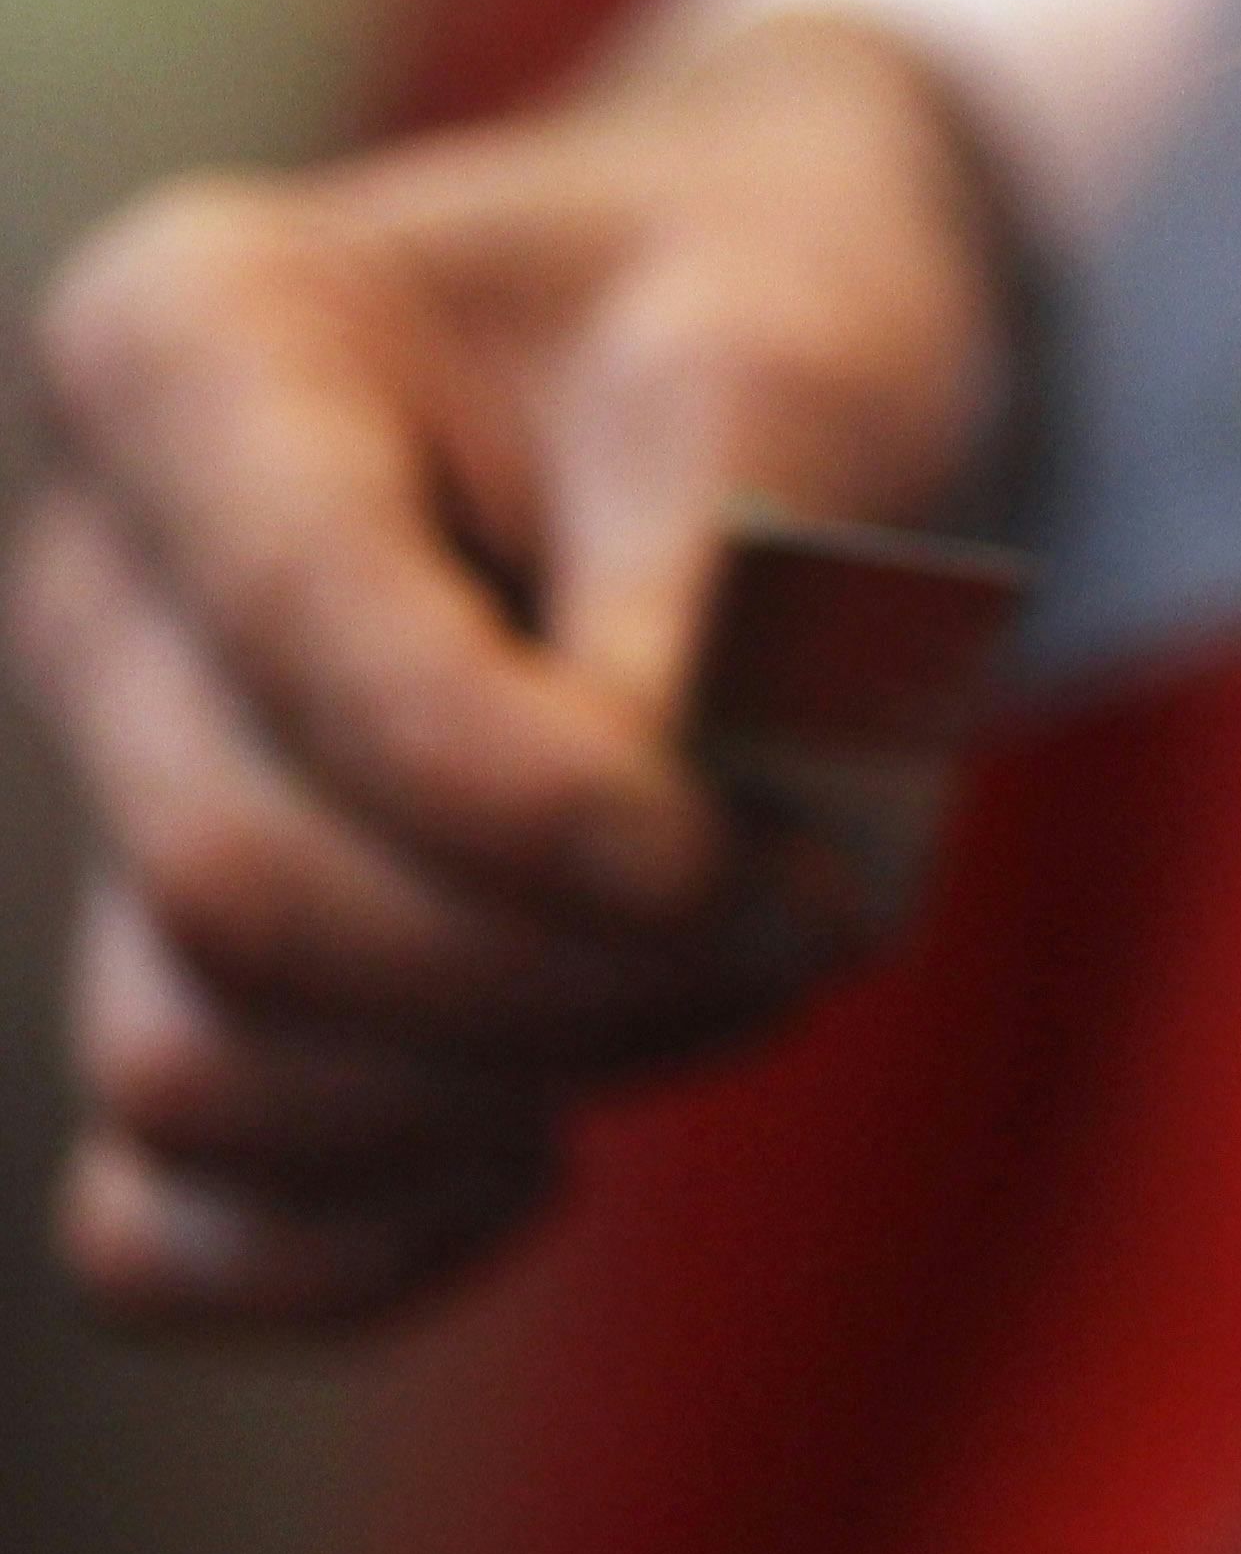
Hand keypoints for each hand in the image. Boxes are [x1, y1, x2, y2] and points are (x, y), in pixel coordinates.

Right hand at [10, 13, 1007, 1328]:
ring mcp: (128, 785)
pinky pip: (165, 1217)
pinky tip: (545, 1161)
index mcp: (197, 342)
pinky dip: (349, 1246)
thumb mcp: (802, 364)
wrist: (782, 344)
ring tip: (746, 960)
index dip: (528, 798)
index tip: (758, 859)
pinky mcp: (197, 965)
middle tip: (820, 904)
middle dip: (563, 960)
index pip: (309, 632)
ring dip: (514, 1075)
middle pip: (250, 889)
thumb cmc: (783, 306)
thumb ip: (717, 594)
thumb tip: (652, 869)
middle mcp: (108, 573)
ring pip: (209, 1065)